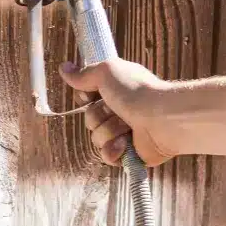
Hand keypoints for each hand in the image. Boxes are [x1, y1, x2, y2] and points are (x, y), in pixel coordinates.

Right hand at [58, 58, 178, 165]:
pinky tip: (124, 144)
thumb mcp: (106, 71)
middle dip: (99, 116)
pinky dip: (113, 150)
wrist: (162, 118)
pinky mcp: (128, 154)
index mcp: (116, 91)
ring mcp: (124, 134)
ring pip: (96, 138)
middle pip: (89, 119)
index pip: (86, 99)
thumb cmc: (137, 91)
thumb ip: (84, 74)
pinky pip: (106, 156)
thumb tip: (64, 68)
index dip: (85, 97)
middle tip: (116, 110)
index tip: (92, 94)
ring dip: (109, 131)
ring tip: (127, 126)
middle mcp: (119, 111)